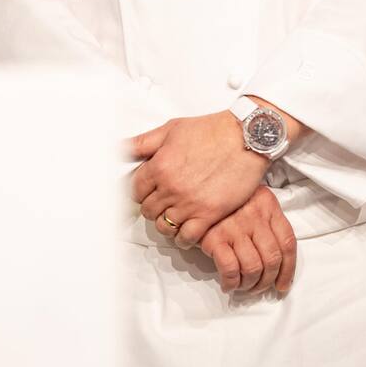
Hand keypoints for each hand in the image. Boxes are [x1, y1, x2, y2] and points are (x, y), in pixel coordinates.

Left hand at [128, 111, 268, 246]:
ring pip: (164, 226)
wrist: (245, 138)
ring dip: (166, 222)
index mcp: (159, 165)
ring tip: (173, 214)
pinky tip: (186, 228)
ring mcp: (190, 203)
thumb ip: (143, 142)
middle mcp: (171, 187)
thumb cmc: (212, 130)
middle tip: (161, 201)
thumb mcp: (171, 129)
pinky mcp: (209, 215)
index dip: (141, 190)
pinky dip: (183, 237)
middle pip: (148, 210)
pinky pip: (187, 238)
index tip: (147, 190)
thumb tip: (120, 149)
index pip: (135, 190)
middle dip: (152, 205)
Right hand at [198, 185, 297, 295]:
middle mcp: (255, 215)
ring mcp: (235, 226)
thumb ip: (267, 222)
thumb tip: (277, 264)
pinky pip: (231, 270)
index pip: (288, 243)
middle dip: (266, 281)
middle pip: (272, 259)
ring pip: (253, 268)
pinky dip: (231, 283)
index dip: (288, 270)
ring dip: (249, 285)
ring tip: (242, 286)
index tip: (282, 285)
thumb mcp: (253, 200)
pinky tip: (228, 284)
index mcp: (268, 204)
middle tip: (258, 288)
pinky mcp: (215, 237)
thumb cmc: (227, 201)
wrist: (195, 190)